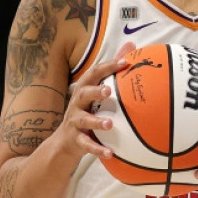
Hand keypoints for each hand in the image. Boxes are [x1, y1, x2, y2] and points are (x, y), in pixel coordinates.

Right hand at [57, 42, 134, 158]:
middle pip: (83, 94)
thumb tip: (132, 44)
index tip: (125, 61)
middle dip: (95, 91)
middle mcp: (77, 104)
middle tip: (109, 91)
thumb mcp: (97, 91)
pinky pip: (86, 145)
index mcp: (84, 90)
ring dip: (97, 122)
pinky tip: (110, 153)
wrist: (65, 142)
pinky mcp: (75, 140)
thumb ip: (113, 70)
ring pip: (83, 121)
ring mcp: (74, 123)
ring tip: (110, 124)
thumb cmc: (87, 111)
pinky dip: (97, 149)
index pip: (94, 74)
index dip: (108, 66)